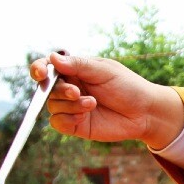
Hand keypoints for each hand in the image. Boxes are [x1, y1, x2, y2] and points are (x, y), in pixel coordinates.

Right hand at [34, 53, 183, 146]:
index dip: (39, 69)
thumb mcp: (104, 71)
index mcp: (75, 70)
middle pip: (47, 88)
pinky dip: (67, 119)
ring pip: (52, 106)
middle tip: (76, 92)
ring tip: (92, 103)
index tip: (41, 73)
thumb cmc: (128, 86)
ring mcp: (72, 107)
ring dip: (69, 105)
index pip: (48, 67)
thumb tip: (52, 58)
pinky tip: (84, 115)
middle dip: (59, 90)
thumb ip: (78, 65)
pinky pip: (58, 122)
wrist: (144, 112)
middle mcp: (70, 88)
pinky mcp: (76, 125)